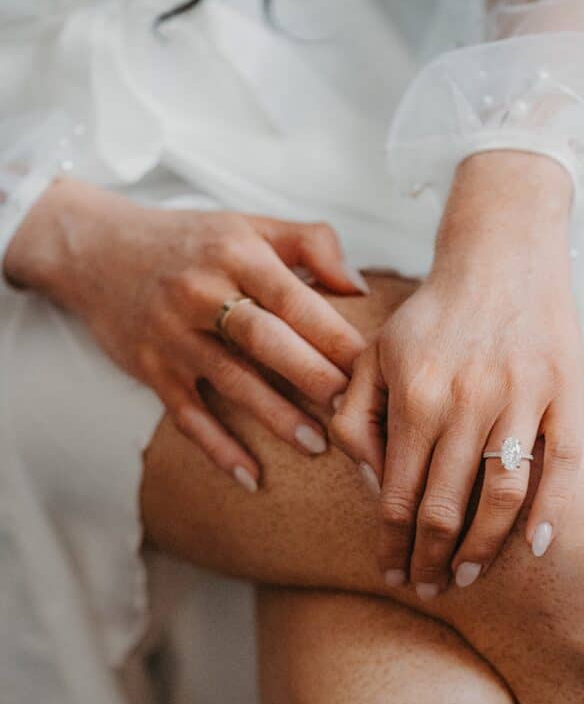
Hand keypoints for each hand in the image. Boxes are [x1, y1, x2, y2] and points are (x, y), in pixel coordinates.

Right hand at [4, 178, 366, 489]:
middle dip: (310, 375)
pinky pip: (189, 415)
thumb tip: (357, 287)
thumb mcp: (247, 225)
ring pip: (230, 379)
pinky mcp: (152, 369)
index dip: (332, 333)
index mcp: (234, 252)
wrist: (94, 250)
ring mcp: (173, 335)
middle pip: (264, 338)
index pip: (292, 297)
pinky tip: (251, 477)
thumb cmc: (188, 242)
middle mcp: (201, 292)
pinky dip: (218, 448)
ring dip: (274, 415)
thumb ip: (309, 244)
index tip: (370, 365)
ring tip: (316, 445)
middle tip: (350, 408)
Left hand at [332, 152, 581, 595]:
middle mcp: (467, 400)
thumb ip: (359, 418)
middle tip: (428, 588)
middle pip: (447, 508)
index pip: (399, 494)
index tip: (392, 574)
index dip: (393, 544)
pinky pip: (560, 465)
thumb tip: (370, 485)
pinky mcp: (566, 390)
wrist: (501, 248)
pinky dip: (550, 513)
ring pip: (502, 498)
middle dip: (432, 559)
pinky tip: (535, 550)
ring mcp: (521, 396)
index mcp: (415, 394)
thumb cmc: (432, 312)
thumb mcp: (376, 354)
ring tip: (468, 576)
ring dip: (483, 549)